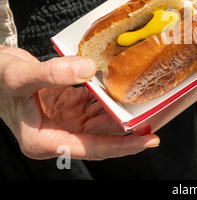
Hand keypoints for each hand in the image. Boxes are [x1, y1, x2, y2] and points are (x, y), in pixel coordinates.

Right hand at [0, 45, 158, 159]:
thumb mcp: (20, 76)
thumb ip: (53, 73)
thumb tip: (89, 69)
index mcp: (44, 140)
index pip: (92, 148)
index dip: (123, 146)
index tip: (148, 141)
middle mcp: (58, 134)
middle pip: (103, 136)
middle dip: (129, 129)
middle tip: (157, 117)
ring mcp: (64, 120)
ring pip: (101, 119)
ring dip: (121, 111)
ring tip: (146, 102)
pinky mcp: (68, 106)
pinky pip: (94, 103)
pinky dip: (108, 95)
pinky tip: (122, 86)